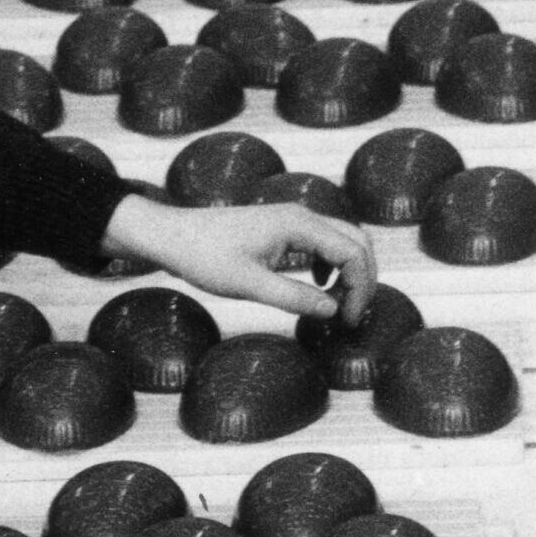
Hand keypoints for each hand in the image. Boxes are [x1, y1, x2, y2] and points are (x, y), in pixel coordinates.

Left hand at [101, 194, 377, 323]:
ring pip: (342, 240)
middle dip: (364, 279)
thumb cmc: (203, 256)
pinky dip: (331, 263)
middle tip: (350, 315)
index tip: (346, 321)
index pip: (353, 253)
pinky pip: (322, 241)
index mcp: (298, 224)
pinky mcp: (281, 227)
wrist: (171, 235)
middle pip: (357, 241)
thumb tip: (333, 310)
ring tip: (338, 304)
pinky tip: (317, 285)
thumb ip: (292, 298)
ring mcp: (292, 219)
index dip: (360, 289)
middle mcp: (301, 215)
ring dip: (349, 270)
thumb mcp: (247, 284)